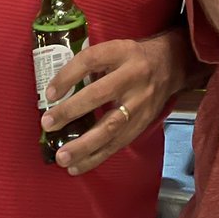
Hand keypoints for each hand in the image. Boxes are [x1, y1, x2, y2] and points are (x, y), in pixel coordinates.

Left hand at [41, 31, 185, 174]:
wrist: (170, 65)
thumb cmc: (133, 58)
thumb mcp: (116, 50)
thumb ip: (93, 65)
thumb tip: (59, 90)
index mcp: (123, 52)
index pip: (92, 59)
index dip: (68, 75)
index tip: (49, 93)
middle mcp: (133, 76)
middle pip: (100, 94)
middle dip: (72, 111)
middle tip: (48, 124)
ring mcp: (140, 102)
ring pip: (111, 127)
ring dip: (84, 145)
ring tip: (62, 157)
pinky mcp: (143, 123)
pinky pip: (117, 144)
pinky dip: (95, 157)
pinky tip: (76, 167)